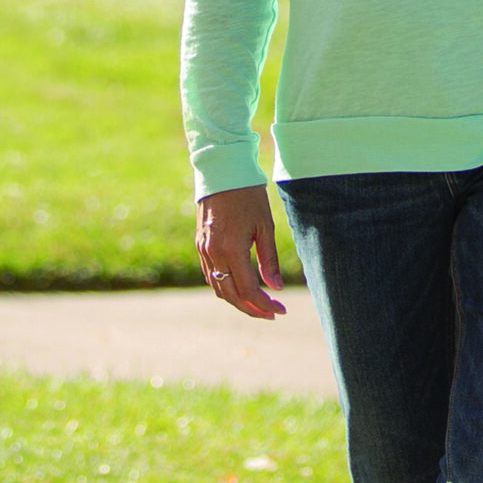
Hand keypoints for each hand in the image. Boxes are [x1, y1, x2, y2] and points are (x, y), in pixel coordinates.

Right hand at [196, 185, 286, 319]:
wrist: (221, 170)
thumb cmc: (248, 195)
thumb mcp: (264, 227)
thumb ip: (268, 260)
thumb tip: (275, 288)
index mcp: (231, 249)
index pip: (248, 290)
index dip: (265, 305)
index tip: (282, 310)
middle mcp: (213, 253)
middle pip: (231, 296)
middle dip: (252, 309)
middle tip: (272, 313)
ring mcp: (203, 250)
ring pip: (219, 288)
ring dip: (238, 300)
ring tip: (259, 303)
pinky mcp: (200, 244)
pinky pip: (211, 275)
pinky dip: (225, 286)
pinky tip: (241, 286)